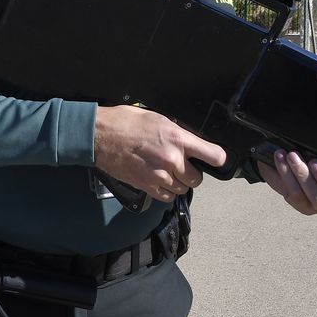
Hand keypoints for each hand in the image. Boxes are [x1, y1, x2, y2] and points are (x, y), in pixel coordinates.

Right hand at [93, 106, 226, 202]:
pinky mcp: (146, 186)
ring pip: (182, 189)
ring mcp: (159, 176)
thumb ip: (177, 133)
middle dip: (191, 172)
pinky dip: (166, 191)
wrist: (99, 136)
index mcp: (177, 139)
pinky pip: (167, 197)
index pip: (214, 155)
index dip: (217, 158)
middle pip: (197, 178)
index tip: (215, 159)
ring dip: (178, 182)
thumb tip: (190, 143)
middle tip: (181, 164)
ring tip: (166, 171)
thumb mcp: (157, 119)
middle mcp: (172, 159)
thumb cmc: (124, 122)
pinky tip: (158, 179)